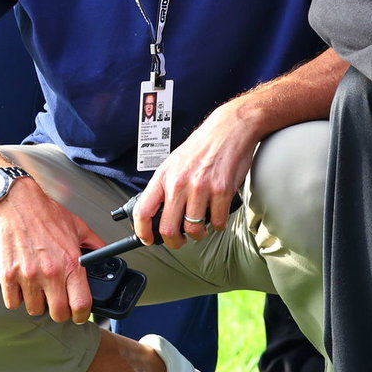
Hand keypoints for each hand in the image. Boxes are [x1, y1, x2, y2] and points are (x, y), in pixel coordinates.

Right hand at [0, 178, 106, 324]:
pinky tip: (22, 287)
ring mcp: (27, 276)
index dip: (82, 315)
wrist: (18, 204)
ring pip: (34, 309)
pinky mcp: (7, 275)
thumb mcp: (79, 228)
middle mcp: (50, 273)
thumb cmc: (47, 214)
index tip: (79, 316)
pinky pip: (12, 302)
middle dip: (60, 312)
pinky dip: (17, 299)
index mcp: (71, 264)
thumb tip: (106, 255)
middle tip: (58, 304)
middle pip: (58, 314)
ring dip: (37, 304)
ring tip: (39, 291)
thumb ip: (95, 245)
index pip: (81, 304)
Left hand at [134, 102, 258, 248]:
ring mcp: (201, 188)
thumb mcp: (174, 162)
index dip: (142, 232)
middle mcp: (179, 183)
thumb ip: (166, 186)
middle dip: (174, 242)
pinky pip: (217, 221)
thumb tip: (158, 212)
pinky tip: (217, 217)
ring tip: (202, 228)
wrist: (229, 128)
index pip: (143, 211)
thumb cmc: (203, 145)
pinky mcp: (222, 190)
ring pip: (194, 229)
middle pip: (168, 228)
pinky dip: (218, 225)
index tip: (147, 239)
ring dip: (198, 234)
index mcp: (164, 176)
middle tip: (179, 241)